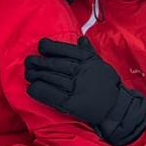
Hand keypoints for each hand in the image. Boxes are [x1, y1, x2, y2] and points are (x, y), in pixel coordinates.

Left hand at [23, 38, 145, 145]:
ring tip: (28, 73)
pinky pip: (54, 95)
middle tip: (28, 61)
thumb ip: (89, 52)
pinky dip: (41, 91)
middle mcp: (82, 73)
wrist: (117, 107)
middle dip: (40, 62)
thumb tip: (81, 38)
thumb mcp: (101, 64)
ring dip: (37, 76)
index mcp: (88, 62)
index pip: (67, 51)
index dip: (52, 47)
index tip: (41, 45)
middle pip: (57, 65)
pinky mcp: (73, 104)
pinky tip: (32, 88)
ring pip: (53, 79)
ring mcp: (77, 88)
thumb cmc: (107, 84)